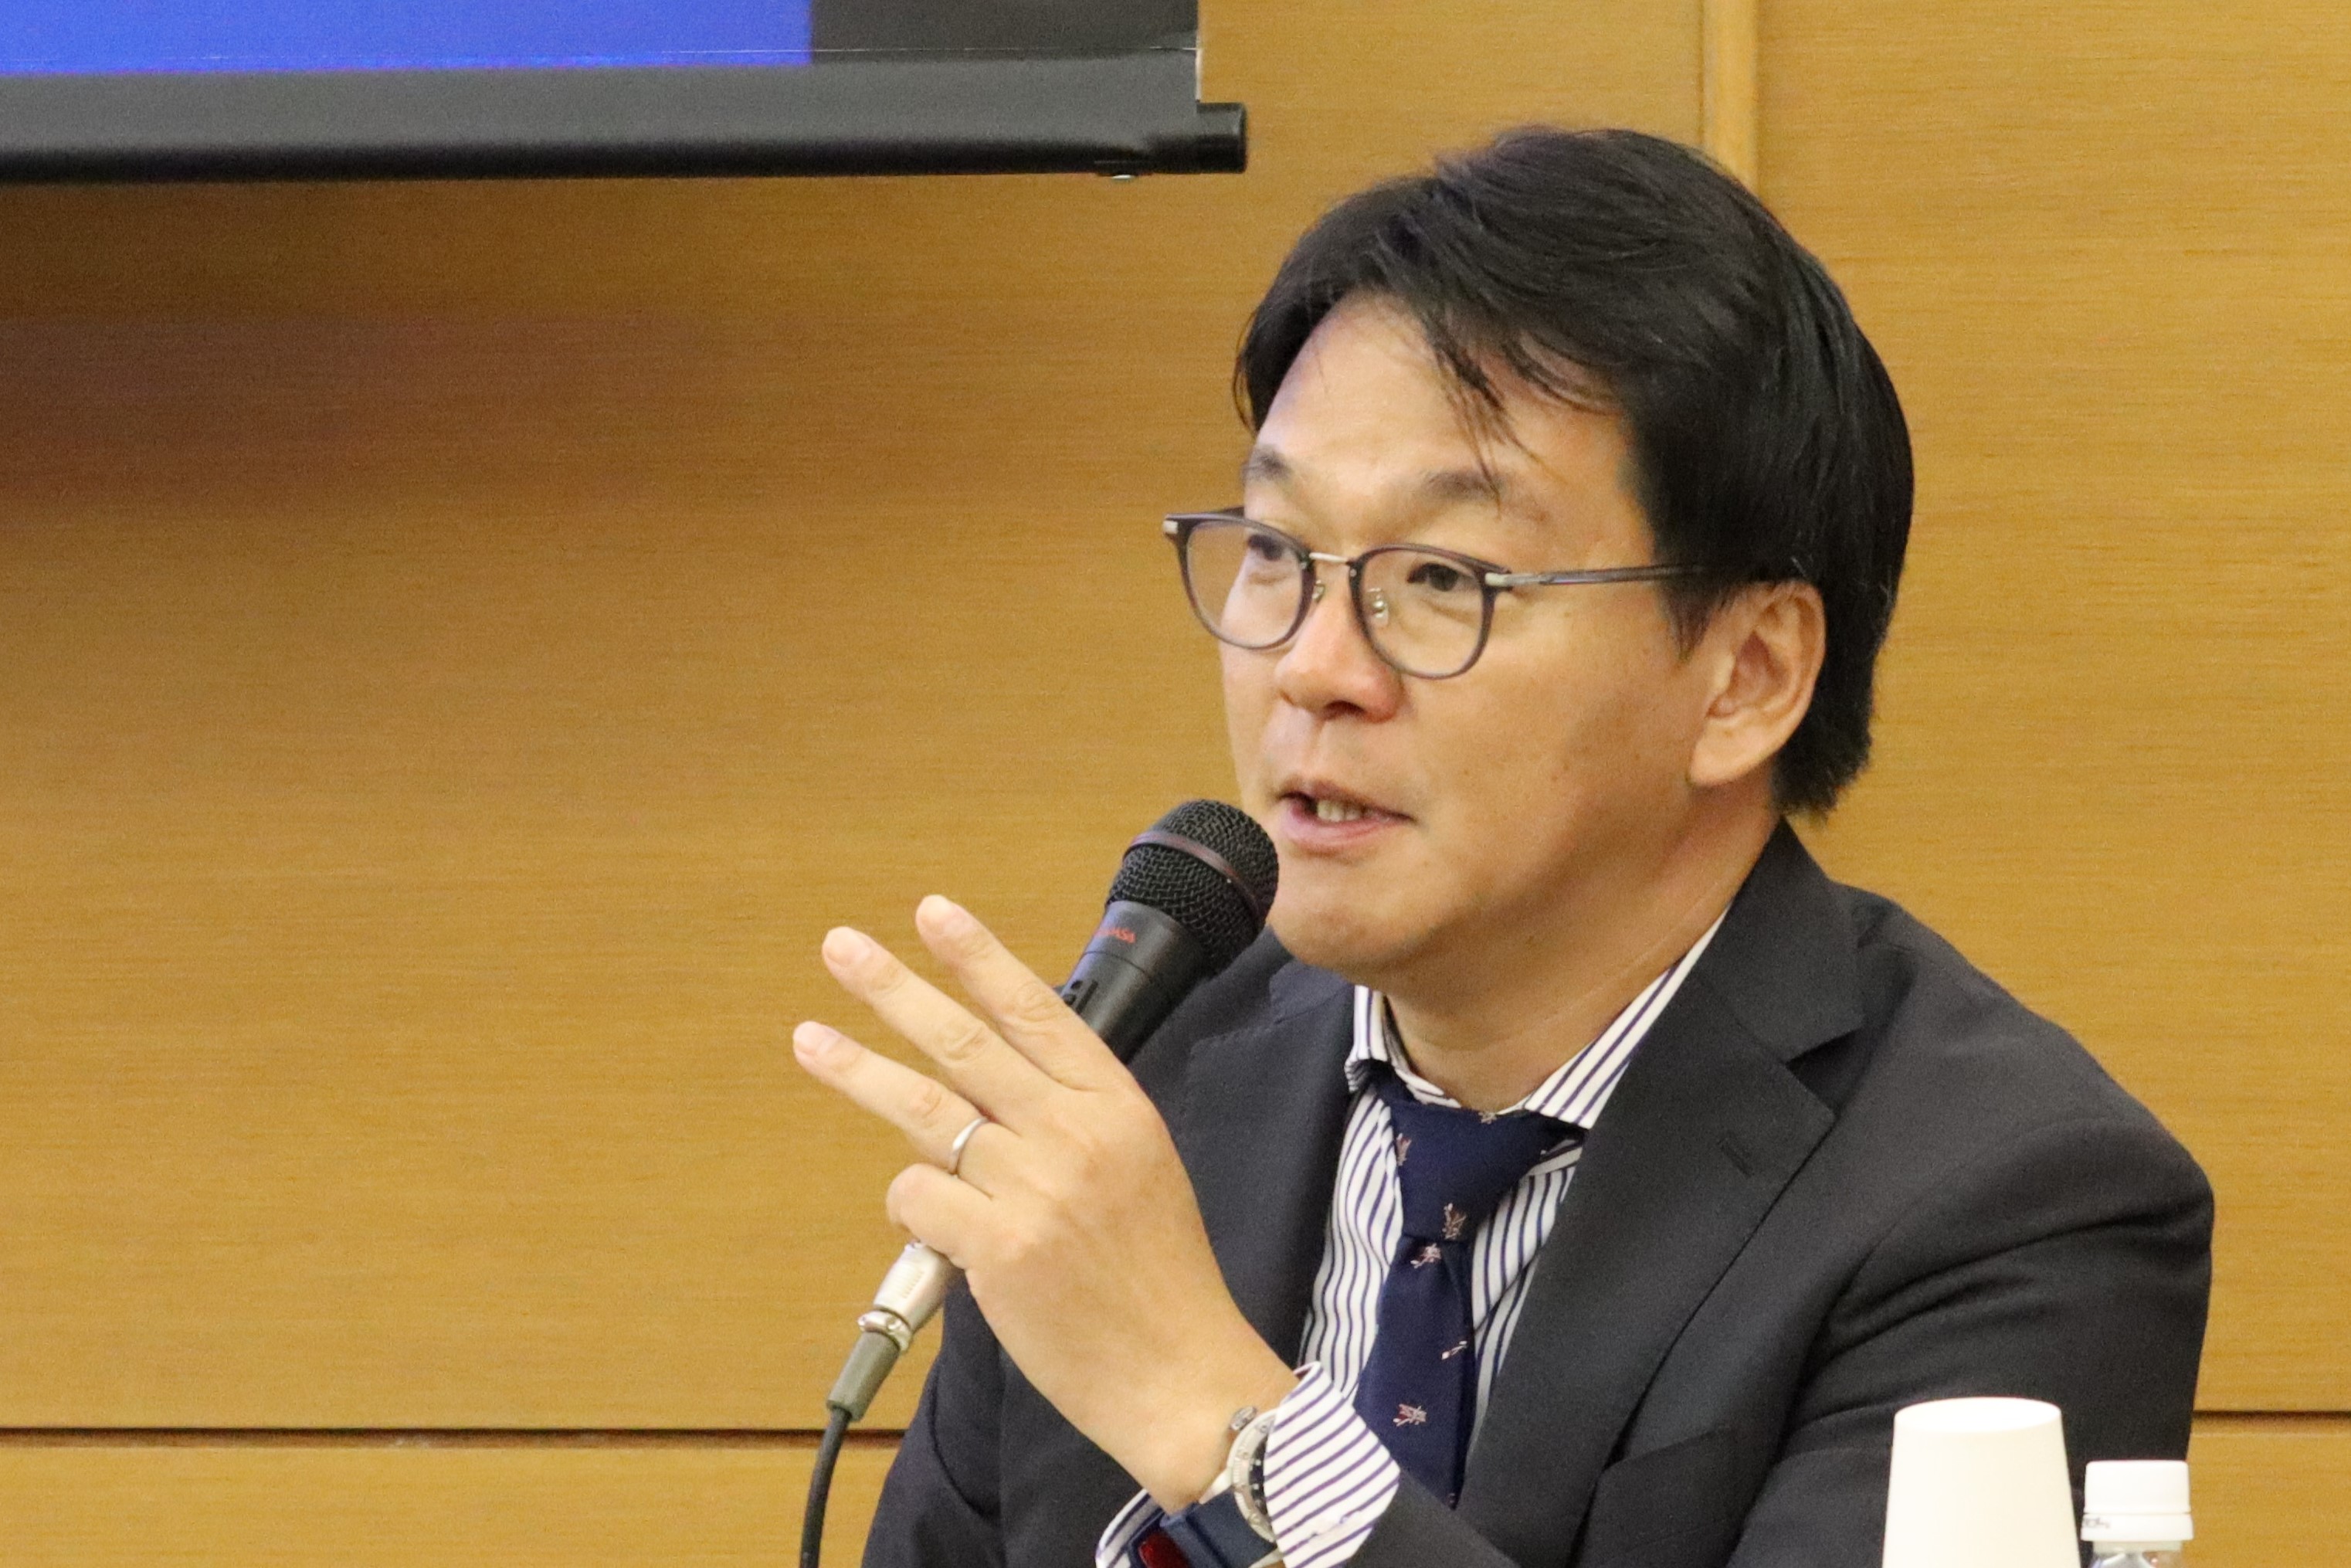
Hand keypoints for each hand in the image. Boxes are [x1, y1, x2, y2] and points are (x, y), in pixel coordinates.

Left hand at [792, 895, 1295, 1507]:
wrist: (1183, 1373)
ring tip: (809, 1040)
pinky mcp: (1000, 1249)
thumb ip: (1072, 1119)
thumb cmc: (1159, 1279)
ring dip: (857, 1069)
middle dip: (895, 988)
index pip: (1037, 1010)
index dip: (978, 957)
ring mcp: (1036, 1188)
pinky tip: (932, 1229)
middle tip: (842, 947)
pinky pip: (920, 1198)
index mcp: (1118, 1105)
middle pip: (964, 1042)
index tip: (931, 912)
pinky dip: (911, 1207)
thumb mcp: (1140, 1168)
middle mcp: (1075, 1133)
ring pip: (925, 1111)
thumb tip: (983, 1088)